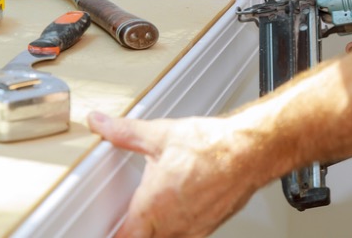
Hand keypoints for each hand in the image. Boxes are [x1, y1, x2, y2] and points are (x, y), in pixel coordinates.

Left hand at [87, 112, 258, 237]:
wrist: (250, 151)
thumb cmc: (211, 147)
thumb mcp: (160, 135)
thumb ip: (124, 133)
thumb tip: (101, 123)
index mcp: (152, 207)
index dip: (115, 233)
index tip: (109, 227)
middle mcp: (172, 225)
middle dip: (137, 230)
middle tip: (132, 217)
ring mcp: (193, 229)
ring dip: (158, 230)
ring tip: (157, 209)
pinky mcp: (211, 226)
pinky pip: (188, 235)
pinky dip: (179, 226)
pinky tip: (182, 205)